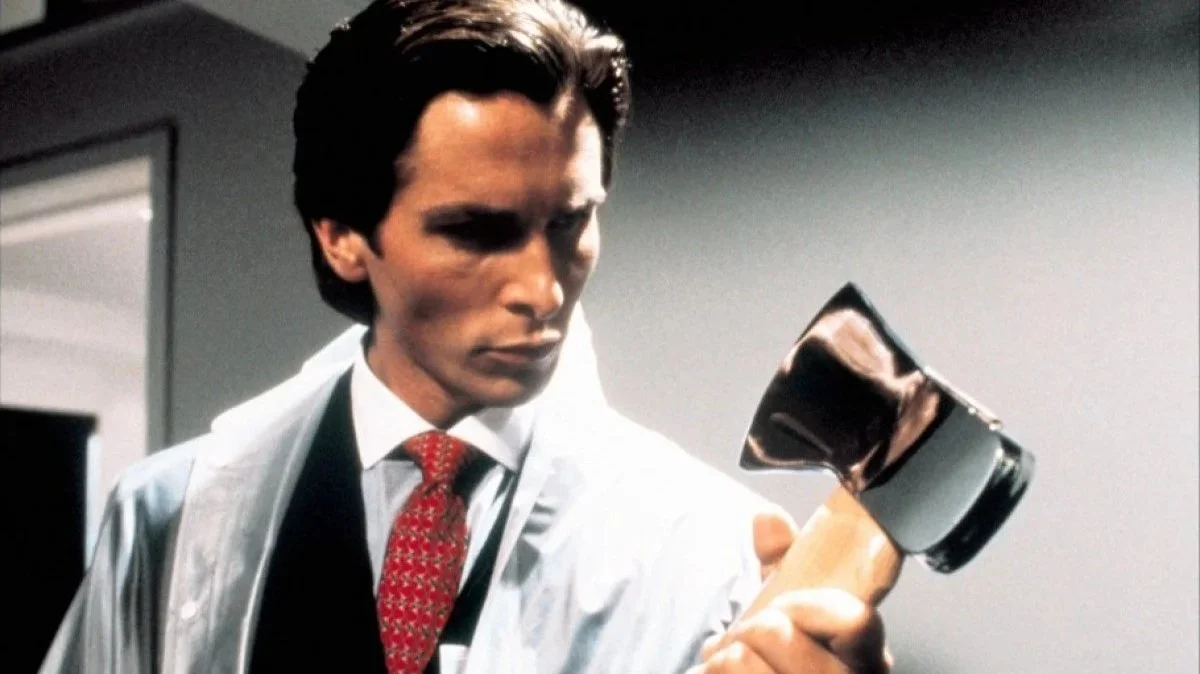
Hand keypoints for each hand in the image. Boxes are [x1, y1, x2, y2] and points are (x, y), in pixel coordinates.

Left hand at [688, 507, 892, 672]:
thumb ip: (784, 562)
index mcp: (863, 654)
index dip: (807, 605)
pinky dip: (709, 673)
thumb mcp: (795, 609)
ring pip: (741, 661)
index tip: (784, 606)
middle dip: (747, 628)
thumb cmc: (791, 660)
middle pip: (777, 633)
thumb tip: (767, 520)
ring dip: (722, 657)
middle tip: (750, 640)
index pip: (853, 619)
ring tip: (734, 664)